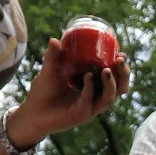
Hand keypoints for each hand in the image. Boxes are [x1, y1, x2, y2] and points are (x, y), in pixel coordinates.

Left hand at [9, 37, 129, 145]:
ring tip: (107, 70)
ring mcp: (90, 107)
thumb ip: (53, 56)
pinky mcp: (81, 115)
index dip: (121, 68)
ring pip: (110, 97)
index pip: (115, 77)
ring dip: (111, 83)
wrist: (32, 111)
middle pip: (120, 89)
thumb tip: (55, 40)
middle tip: (120, 60)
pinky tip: (88, 77)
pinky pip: (89, 101)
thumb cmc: (44, 91)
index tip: (122, 54)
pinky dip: (90, 88)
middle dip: (123, 75)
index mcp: (95, 85)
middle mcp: (96, 97)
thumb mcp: (50, 69)